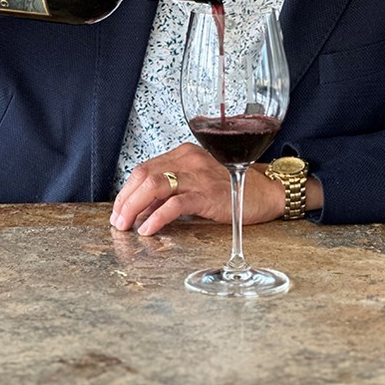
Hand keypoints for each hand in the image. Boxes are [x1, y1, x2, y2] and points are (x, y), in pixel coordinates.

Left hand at [109, 142, 285, 235]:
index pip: (144, 168)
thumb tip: (142, 211)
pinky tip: (148, 229)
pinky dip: (156, 217)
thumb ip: (173, 191)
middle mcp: (189, 159)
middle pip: (144, 174)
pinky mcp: (208, 194)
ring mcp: (198, 175)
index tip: (119, 209)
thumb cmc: (233, 189)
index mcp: (184, 154)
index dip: (127, 190)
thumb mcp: (198, 184)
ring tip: (126, 225)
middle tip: (117, 221)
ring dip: (134, 207)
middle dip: (125, 199)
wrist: (267, 191)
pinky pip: (175, 204)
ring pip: (154, 185)